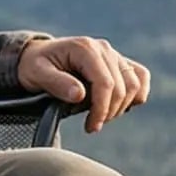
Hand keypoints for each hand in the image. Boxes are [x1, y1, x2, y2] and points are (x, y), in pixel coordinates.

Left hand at [16, 35, 150, 133]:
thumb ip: (57, 83)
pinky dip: (137, 94)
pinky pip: (140, 76)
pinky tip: (120, 107)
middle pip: (123, 87)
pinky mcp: (119, 63)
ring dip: (121, 107)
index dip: (101, 109)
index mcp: (85, 48)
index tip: (91, 127)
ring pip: (134, 84)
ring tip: (100, 117)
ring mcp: (113, 55)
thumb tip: (79, 95)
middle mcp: (103, 48)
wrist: (37, 56)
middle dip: (110, 112)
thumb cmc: (34, 66)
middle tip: (92, 126)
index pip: (106, 83)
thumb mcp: (36, 74)